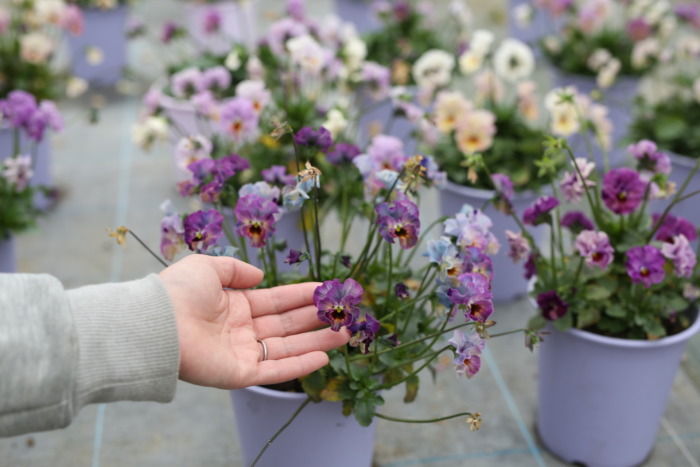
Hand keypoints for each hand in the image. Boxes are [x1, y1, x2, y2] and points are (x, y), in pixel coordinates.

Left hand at [159, 255, 349, 388]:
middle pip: (287, 325)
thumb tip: (260, 277)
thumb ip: (235, 270)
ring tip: (345, 333)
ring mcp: (242, 353)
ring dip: (317, 341)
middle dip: (316, 319)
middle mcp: (241, 329)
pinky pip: (275, 370)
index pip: (276, 300)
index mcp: (234, 305)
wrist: (157, 323)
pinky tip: (324, 357)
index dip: (301, 295)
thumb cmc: (179, 291)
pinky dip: (300, 365)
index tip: (326, 289)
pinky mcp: (240, 374)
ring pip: (288, 348)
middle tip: (344, 313)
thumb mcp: (208, 266)